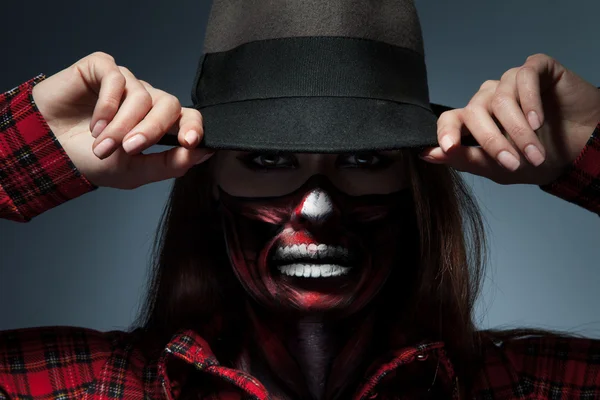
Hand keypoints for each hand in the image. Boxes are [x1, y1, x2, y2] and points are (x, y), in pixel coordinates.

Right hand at [31, 52, 212, 188]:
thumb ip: (170, 163)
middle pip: (169, 105)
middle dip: (151, 130)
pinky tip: (94, 124)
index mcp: (158, 124)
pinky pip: (116, 80)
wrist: (48, 150)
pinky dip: (107, 106)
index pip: (189, 117)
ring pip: (142, 96)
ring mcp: (125, 84)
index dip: (194, 127)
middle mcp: (146, 101)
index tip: (189, 142)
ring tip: (101, 144)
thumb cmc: (91, 160)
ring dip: (121, 125)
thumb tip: (204, 152)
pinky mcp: (102, 69)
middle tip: (129, 149)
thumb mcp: (134, 172)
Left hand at [419, 53, 599, 185]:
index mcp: (474, 121)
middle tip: (513, 164)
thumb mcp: (498, 168)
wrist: (582, 148)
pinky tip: (539, 121)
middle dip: (493, 142)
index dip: (445, 132)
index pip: (449, 120)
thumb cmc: (537, 158)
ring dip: (517, 130)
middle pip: (475, 113)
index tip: (448, 148)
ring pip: (500, 99)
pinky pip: (523, 77)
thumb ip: (464, 160)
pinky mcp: (535, 68)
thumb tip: (428, 155)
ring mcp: (509, 82)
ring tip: (535, 153)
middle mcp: (488, 98)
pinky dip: (529, 101)